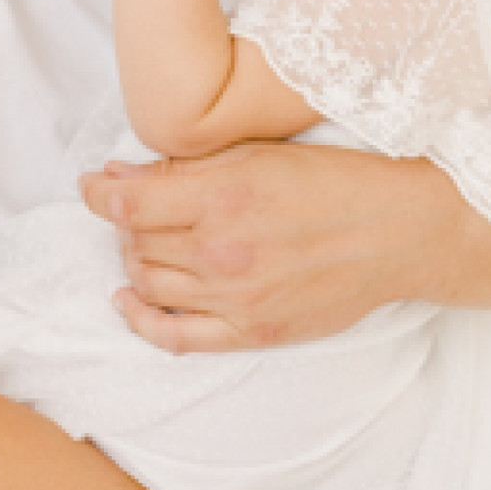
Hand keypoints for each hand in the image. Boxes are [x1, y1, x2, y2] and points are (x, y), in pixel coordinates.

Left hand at [80, 142, 421, 349]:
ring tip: (150, 240)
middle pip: (134, 242)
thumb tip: (120, 176)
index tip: (92, 186)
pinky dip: (140, 318)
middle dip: (126, 221)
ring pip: (147, 282)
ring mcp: (235, 297)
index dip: (97, 193)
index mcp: (222, 196)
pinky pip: (174, 336)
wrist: (397, 232)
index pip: (126, 203)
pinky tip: (129, 299)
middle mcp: (222, 251)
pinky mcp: (251, 331)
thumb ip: (187, 167)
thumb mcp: (258, 153)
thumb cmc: (332, 181)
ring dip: (135, 259)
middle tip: (140, 206)